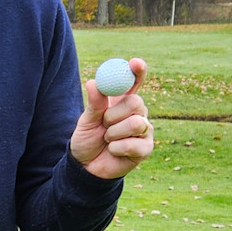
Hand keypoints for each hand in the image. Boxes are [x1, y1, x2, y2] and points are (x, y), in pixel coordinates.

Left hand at [71, 57, 153, 177]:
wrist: (85, 167)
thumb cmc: (87, 141)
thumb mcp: (86, 121)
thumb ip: (94, 104)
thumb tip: (93, 82)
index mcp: (121, 102)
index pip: (134, 82)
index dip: (137, 71)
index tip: (135, 63)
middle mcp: (136, 113)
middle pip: (136, 102)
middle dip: (115, 114)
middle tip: (104, 123)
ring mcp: (144, 130)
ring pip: (136, 123)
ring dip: (114, 133)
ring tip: (107, 140)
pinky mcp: (146, 148)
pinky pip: (134, 143)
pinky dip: (117, 148)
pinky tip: (113, 151)